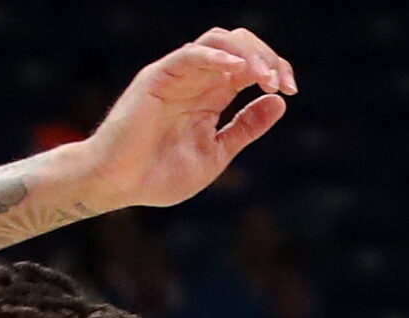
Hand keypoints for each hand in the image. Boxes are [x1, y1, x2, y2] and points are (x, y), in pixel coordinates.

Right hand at [80, 29, 295, 211]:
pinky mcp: (157, 78)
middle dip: (267, 57)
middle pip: (238, 44)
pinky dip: (215, 57)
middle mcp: (196, 79)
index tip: (290, 90)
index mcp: (210, 95)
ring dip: (247, 53)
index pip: (249, 65)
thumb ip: (245, 128)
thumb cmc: (158, 175)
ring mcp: (176, 76)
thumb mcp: (216, 154)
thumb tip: (279, 102)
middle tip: (282, 82)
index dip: (274, 69)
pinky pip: (189, 55)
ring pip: (218, 40)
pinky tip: (236, 69)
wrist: (118, 185)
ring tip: (264, 76)